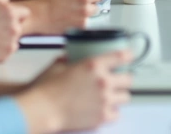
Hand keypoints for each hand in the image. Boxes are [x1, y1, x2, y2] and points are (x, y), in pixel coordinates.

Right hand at [18, 51, 132, 133]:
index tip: (128, 57)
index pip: (122, 56)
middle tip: (116, 80)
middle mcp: (103, 81)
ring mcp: (105, 100)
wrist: (42, 110)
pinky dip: (112, 112)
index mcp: (94, 65)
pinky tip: (103, 109)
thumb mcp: (58, 65)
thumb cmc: (46, 88)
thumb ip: (69, 58)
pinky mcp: (102, 116)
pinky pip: (117, 114)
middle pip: (128, 79)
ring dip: (118, 96)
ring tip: (110, 96)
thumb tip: (72, 55)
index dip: (127, 56)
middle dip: (123, 79)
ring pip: (126, 97)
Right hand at [20, 0, 104, 33]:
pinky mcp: (78, 30)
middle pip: (96, 6)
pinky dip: (79, 22)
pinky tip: (70, 19)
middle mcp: (85, 10)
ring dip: (85, 14)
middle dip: (90, 5)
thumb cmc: (48, 2)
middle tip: (80, 4)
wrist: (38, 16)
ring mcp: (82, 22)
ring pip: (90, 16)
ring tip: (73, 12)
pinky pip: (84, 24)